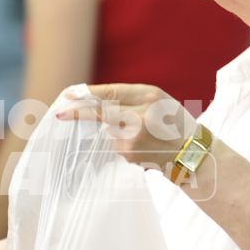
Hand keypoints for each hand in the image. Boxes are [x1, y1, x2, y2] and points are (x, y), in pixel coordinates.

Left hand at [59, 83, 196, 171]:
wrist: (190, 153)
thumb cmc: (172, 120)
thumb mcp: (156, 99)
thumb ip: (128, 96)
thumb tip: (92, 100)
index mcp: (148, 98)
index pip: (110, 94)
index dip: (87, 95)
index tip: (67, 95)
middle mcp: (139, 118)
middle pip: (100, 114)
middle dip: (79, 113)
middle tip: (59, 113)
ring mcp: (132, 140)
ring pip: (109, 130)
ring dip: (115, 129)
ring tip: (141, 133)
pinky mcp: (129, 155)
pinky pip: (116, 144)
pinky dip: (122, 142)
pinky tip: (141, 145)